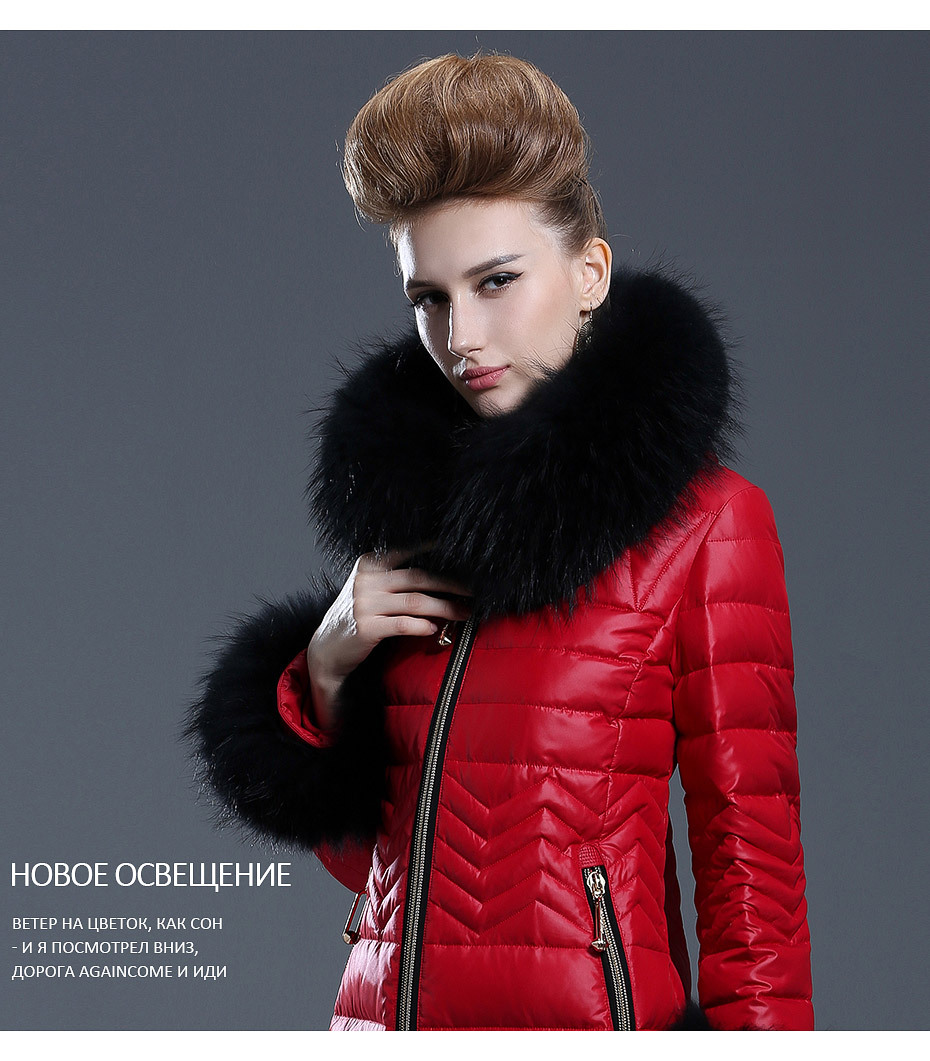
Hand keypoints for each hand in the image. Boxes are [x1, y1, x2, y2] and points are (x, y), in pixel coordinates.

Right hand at [306, 549, 471, 730]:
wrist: (326, 648)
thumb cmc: (357, 616)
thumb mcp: (369, 587)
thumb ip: (395, 577)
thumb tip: (441, 575)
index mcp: (369, 563)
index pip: (407, 551)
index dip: (435, 551)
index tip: (461, 553)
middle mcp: (366, 580)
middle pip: (418, 577)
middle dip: (450, 584)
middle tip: (472, 590)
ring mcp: (364, 603)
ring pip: (415, 601)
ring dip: (445, 607)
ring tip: (463, 613)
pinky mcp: (366, 627)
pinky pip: (402, 624)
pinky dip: (422, 626)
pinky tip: (435, 628)